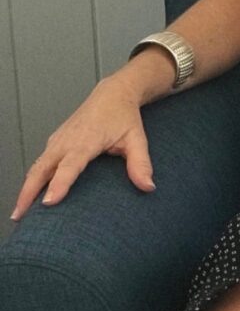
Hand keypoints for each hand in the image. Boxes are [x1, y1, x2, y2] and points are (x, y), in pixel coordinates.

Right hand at [10, 76, 155, 221]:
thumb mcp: (137, 139)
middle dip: (28, 192)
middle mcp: (67, 140)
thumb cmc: (124, 116)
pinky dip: (32, 178)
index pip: (70, 165)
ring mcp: (58, 140)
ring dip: (26, 188)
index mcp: (87, 140)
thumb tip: (148, 187)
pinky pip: (40, 162)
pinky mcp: (55, 141)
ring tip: (20, 213)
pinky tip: (30, 195)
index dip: (59, 183)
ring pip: (37, 166)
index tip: (49, 202)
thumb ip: (141, 163)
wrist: (113, 93)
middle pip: (42, 168)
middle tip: (19, 216)